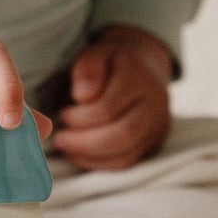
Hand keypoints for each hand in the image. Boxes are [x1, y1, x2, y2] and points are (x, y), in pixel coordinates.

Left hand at [50, 24, 171, 171]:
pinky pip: (127, 162)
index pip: (108, 108)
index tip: (62, 114)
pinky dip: (100, 163)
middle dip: (85, 142)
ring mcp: (157, 125)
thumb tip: (83, 95)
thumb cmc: (112, 62)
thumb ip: (88, 69)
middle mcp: (155, 103)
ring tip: (67, 147)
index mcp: (139, 77)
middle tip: (60, 139)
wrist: (144, 67)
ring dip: (90, 156)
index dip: (80, 116)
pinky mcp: (153, 142)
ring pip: (126, 154)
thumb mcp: (97, 53)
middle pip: (123, 134)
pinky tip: (80, 155)